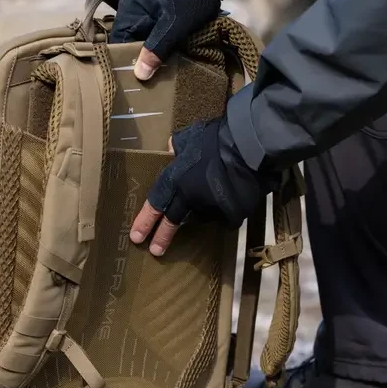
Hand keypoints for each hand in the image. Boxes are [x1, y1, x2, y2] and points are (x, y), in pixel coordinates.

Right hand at [111, 0, 238, 79]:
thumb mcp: (175, 25)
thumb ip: (156, 49)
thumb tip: (139, 75)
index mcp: (130, 8)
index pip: (119, 42)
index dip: (126, 61)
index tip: (137, 79)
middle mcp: (132, 7)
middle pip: (129, 41)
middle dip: (140, 58)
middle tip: (151, 77)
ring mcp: (144, 7)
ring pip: (141, 38)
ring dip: (151, 52)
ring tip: (159, 69)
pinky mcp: (157, 9)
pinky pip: (151, 31)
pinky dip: (158, 43)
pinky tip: (166, 54)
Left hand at [129, 117, 277, 255]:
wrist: (250, 146)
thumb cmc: (216, 139)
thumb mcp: (189, 137)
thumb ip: (176, 148)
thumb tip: (169, 151)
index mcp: (176, 179)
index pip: (155, 204)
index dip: (145, 221)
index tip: (136, 237)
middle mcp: (190, 197)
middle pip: (173, 221)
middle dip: (163, 236)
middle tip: (155, 250)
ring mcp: (211, 208)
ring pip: (202, 214)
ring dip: (203, 207)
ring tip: (214, 190)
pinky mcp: (231, 214)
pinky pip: (223, 214)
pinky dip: (224, 207)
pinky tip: (230, 194)